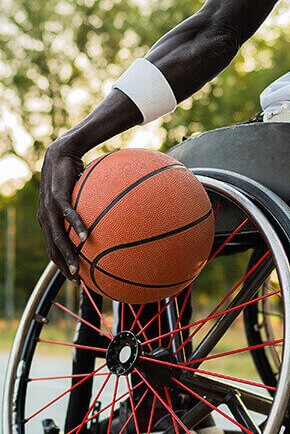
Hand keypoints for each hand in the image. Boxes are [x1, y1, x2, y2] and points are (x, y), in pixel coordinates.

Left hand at [37, 138, 88, 279]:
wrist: (60, 153)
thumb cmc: (70, 176)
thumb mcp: (75, 197)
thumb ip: (82, 212)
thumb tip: (99, 222)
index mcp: (46, 220)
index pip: (51, 248)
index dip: (60, 264)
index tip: (74, 276)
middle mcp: (44, 217)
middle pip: (52, 248)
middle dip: (63, 267)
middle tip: (76, 280)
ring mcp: (49, 208)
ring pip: (58, 238)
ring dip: (68, 255)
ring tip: (77, 269)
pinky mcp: (58, 196)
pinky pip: (68, 215)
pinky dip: (77, 227)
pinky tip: (86, 237)